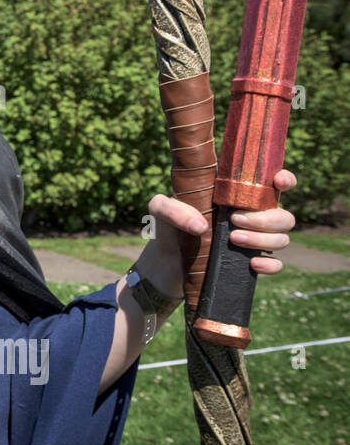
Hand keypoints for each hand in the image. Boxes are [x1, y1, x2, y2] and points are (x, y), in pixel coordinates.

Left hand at [138, 169, 298, 295]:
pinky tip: (252, 264)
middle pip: (283, 215)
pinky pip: (277, 264)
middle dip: (266, 218)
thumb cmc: (166, 226)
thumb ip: (172, 208)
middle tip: (235, 220)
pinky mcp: (250, 264)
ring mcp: (254, 240)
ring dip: (264, 239)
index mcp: (236, 196)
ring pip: (283, 238)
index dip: (285, 179)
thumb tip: (201, 226)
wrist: (163, 262)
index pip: (272, 183)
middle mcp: (251, 216)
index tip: (278, 181)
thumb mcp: (159, 209)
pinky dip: (270, 265)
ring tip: (233, 239)